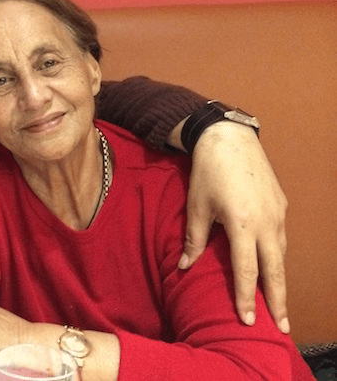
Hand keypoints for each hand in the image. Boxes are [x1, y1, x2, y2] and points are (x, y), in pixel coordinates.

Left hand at [180, 121, 288, 332]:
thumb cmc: (208, 172)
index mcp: (243, 224)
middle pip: (275, 270)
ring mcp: (277, 214)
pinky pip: (280, 238)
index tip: (247, 320)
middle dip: (278, 300)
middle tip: (281, 327)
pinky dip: (277, 257)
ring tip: (277, 303)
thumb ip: (194, 239)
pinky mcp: (281, 205)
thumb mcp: (196, 206)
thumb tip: (185, 267)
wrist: (229, 139)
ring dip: (279, 279)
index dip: (246, 297)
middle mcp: (267, 222)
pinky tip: (272, 267)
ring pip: (281, 254)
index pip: (247, 271)